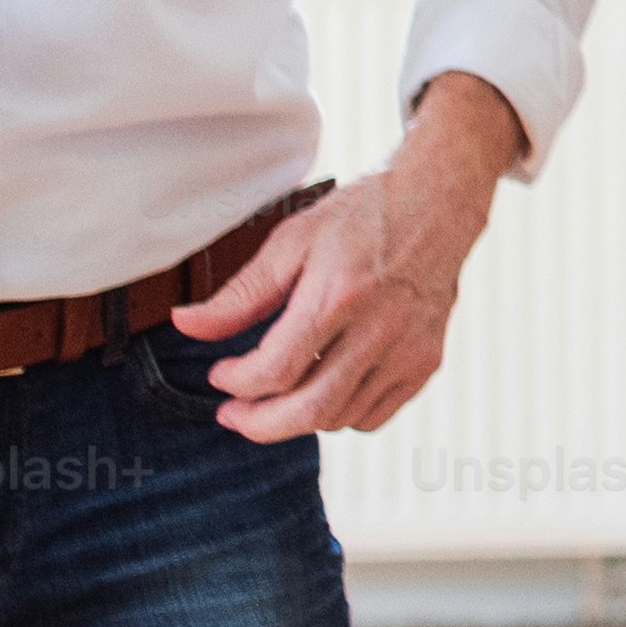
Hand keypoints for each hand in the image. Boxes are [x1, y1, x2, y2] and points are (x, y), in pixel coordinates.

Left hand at [170, 72, 519, 439]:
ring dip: (296, 419)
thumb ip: (240, 294)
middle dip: (259, 424)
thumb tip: (186, 324)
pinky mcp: (426, 361)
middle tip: (233, 414)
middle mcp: (379, 329)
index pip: (275, 370)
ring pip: (340, 418)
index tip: (221, 374)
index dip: (236, 383)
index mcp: (339, 295)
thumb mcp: (292, 242)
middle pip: (309, 410)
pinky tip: (321, 389)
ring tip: (274, 398)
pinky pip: (374, 416)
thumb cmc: (363, 216)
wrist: (439, 202)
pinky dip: (339, 415)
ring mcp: (408, 350)